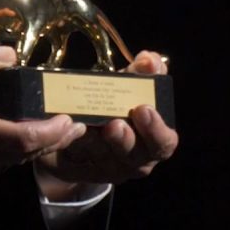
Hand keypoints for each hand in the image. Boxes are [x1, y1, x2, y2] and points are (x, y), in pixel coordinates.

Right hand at [0, 45, 86, 190]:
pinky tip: (1, 136)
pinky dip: (2, 153)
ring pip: (6, 163)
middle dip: (50, 140)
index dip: (55, 132)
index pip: (28, 140)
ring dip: (26, 147)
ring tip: (42, 127)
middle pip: (23, 155)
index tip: (72, 120)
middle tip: (70, 125)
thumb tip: (9, 55)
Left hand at [35, 50, 178, 199]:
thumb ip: (140, 72)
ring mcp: (107, 169)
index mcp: (153, 141)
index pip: (164, 143)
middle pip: (134, 157)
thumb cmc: (114, 104)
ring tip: (84, 124)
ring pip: (102, 158)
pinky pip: (74, 162)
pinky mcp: (80, 171)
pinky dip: (71, 145)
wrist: (81, 125)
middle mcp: (134, 161)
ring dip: (93, 141)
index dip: (156, 129)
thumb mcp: (128, 86)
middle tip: (114, 124)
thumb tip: (149, 58)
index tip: (143, 109)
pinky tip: (65, 131)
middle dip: (124, 139)